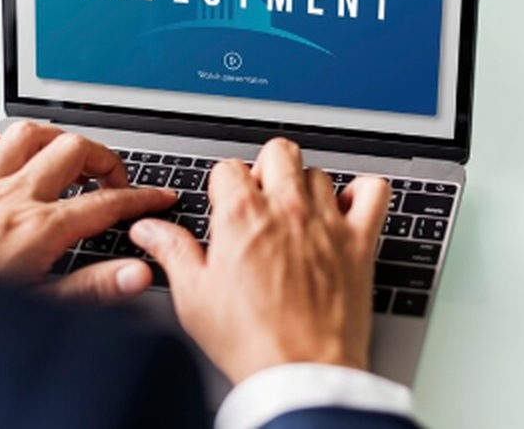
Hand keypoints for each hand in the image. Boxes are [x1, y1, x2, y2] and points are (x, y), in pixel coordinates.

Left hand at [0, 122, 176, 303]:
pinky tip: (0, 150)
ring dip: (51, 140)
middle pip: (72, 150)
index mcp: (42, 228)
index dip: (143, 198)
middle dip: (103, 158)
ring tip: (67, 156)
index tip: (160, 197)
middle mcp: (14, 197)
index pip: (108, 204)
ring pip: (24, 135)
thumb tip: (137, 274)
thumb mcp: (42, 305)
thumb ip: (94, 288)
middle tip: (113, 180)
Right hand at [130, 137, 389, 382]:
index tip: (226, 204)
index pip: (229, 168)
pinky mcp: (359, 241)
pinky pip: (374, 192)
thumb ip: (173, 252)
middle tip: (263, 199)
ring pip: (320, 172)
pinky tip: (349, 207)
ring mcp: (326, 222)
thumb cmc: (249, 341)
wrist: (301, 373)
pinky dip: (364, 192)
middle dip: (267, 168)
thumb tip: (149, 230)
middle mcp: (286, 210)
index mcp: (241, 217)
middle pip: (279, 152)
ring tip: (298, 213)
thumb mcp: (195, 297)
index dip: (224, 185)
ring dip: (307, 186)